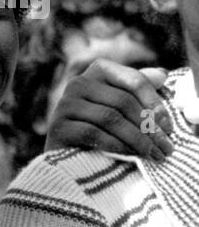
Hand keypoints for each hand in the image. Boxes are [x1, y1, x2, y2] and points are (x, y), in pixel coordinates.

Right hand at [45, 58, 174, 160]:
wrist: (67, 155)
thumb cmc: (102, 127)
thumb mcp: (122, 105)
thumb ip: (138, 89)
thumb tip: (162, 75)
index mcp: (98, 70)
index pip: (134, 80)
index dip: (155, 104)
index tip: (169, 128)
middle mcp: (78, 82)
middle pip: (123, 101)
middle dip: (148, 127)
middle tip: (164, 147)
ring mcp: (65, 104)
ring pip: (110, 118)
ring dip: (137, 139)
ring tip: (152, 153)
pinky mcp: (58, 127)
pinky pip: (94, 134)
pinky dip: (117, 146)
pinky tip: (132, 156)